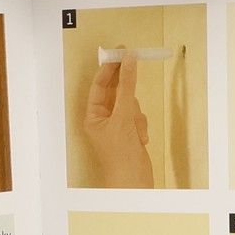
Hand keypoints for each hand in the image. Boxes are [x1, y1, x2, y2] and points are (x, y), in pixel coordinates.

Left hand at [82, 53, 153, 188]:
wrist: (134, 183)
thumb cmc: (121, 155)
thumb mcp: (123, 117)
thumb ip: (127, 87)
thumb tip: (128, 60)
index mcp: (92, 117)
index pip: (100, 86)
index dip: (110, 68)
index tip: (121, 51)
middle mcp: (103, 120)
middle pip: (116, 92)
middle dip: (125, 89)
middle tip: (133, 58)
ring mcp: (117, 126)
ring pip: (130, 104)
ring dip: (136, 114)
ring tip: (135, 130)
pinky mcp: (131, 133)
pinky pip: (138, 117)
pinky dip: (141, 125)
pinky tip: (140, 140)